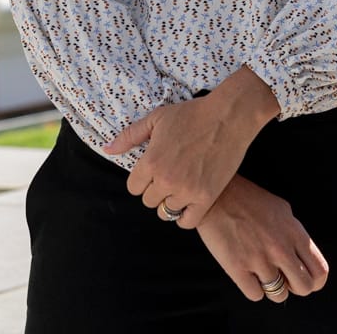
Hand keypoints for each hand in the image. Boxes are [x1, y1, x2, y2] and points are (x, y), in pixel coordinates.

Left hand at [105, 71, 277, 228]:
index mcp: (150, 162)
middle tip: (170, 176)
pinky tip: (190, 203)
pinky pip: (187, 222)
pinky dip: (186, 216)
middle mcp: (165, 180)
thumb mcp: (157, 118)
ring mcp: (186, 191)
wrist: (228, 116)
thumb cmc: (192, 114)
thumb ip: (130, 136)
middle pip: (149, 201)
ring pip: (166, 212)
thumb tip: (108, 149)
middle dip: (156, 189)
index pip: (133, 188)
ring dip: (171, 201)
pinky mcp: (206, 197)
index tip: (154, 171)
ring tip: (180, 187)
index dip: (142, 179)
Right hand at [196, 176, 330, 302]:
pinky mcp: (237, 268)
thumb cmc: (248, 199)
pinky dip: (253, 289)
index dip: (315, 281)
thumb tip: (302, 256)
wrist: (216, 195)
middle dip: (296, 288)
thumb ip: (294, 234)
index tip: (306, 279)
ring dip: (273, 289)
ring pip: (279, 295)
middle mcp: (280, 248)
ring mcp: (259, 260)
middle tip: (284, 279)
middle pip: (304, 287)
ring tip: (263, 275)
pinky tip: (248, 275)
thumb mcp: (282, 210)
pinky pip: (255, 295)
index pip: (319, 271)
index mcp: (294, 232)